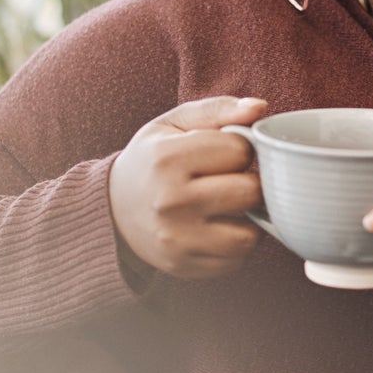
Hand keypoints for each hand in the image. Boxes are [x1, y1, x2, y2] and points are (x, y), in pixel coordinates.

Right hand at [109, 95, 267, 277]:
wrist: (112, 209)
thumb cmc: (153, 159)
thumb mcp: (175, 124)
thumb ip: (218, 109)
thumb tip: (260, 107)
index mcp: (167, 158)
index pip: (241, 150)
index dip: (238, 149)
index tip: (221, 155)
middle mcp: (169, 201)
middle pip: (250, 193)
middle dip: (249, 183)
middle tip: (230, 181)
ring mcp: (176, 239)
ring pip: (250, 235)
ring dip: (248, 221)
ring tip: (229, 208)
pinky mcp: (183, 266)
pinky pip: (236, 261)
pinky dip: (235, 246)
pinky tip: (217, 229)